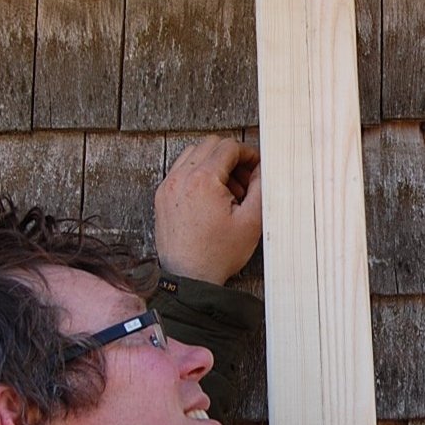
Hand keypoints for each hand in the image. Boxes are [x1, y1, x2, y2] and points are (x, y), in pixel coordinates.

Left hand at [154, 136, 261, 284]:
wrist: (190, 279)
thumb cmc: (219, 254)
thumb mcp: (252, 220)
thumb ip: (261, 186)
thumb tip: (262, 168)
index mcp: (202, 180)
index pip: (228, 147)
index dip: (248, 154)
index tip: (256, 167)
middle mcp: (181, 178)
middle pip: (209, 145)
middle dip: (231, 156)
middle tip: (244, 178)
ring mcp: (168, 187)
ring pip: (193, 154)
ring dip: (213, 163)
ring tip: (228, 189)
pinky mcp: (162, 197)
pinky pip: (181, 170)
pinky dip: (198, 174)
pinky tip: (211, 196)